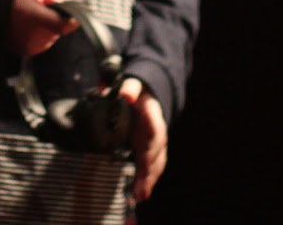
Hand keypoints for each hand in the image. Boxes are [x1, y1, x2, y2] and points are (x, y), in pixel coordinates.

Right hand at [8, 0, 81, 56]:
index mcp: (33, 18)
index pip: (65, 24)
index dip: (71, 15)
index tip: (63, 3)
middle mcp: (33, 37)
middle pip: (60, 27)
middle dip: (56, 12)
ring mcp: (30, 48)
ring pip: (53, 34)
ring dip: (48, 21)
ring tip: (31, 10)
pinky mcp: (27, 53)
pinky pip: (44, 40)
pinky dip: (41, 30)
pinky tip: (27, 21)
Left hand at [120, 78, 167, 202]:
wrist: (147, 95)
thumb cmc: (137, 92)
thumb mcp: (134, 85)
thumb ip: (130, 88)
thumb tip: (125, 93)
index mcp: (152, 117)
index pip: (154, 135)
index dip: (150, 149)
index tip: (144, 161)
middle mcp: (157, 133)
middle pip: (156, 155)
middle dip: (148, 173)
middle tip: (140, 191)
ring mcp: (156, 144)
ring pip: (156, 164)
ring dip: (148, 181)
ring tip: (140, 196)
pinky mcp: (151, 151)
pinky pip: (152, 167)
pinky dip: (148, 181)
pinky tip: (141, 195)